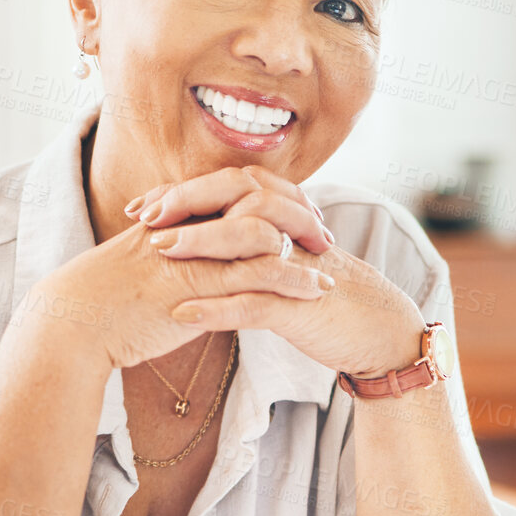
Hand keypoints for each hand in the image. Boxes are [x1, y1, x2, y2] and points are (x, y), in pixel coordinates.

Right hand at [25, 217, 333, 371]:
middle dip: (297, 214)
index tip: (298, 214)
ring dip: (303, 249)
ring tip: (327, 264)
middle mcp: (187, 224)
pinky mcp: (197, 287)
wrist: (71, 322)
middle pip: (257, 199)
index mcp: (175, 213)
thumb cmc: (101, 301)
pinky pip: (257, 275)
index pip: (235, 188)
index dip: (273, 198)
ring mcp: (193, 253)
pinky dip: (294, 280)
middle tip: (322, 232)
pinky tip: (315, 291)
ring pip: (265, 234)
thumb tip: (198, 261)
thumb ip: (173, 254)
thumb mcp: (141, 264)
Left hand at [131, 166, 426, 378]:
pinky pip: (256, 301)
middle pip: (237, 194)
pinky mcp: (301, 304)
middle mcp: (290, 229)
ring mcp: (297, 263)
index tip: (139, 207)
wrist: (375, 329)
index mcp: (281, 215)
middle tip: (145, 216)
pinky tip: (182, 315)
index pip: (227, 187)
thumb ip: (245, 243)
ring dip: (200, 241)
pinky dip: (217, 308)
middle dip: (188, 201)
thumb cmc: (319, 294)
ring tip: (157, 251)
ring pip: (247, 237)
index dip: (181, 193)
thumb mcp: (280, 260)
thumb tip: (193, 237)